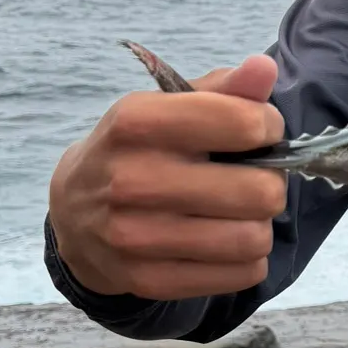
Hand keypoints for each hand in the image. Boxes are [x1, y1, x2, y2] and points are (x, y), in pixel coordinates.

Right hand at [47, 56, 287, 301]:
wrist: (76, 209)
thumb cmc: (142, 147)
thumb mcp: (173, 105)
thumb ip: (226, 87)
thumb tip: (263, 68)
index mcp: (136, 123)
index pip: (243, 124)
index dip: (268, 127)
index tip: (260, 131)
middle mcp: (130, 179)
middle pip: (259, 191)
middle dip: (272, 183)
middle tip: (255, 179)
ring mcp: (134, 236)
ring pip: (252, 239)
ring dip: (261, 225)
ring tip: (241, 212)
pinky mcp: (146, 279)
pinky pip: (240, 274)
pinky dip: (249, 260)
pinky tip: (227, 242)